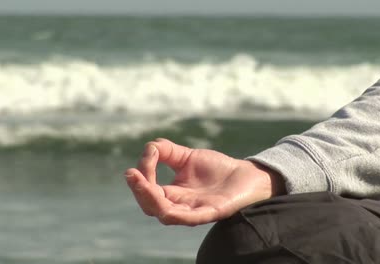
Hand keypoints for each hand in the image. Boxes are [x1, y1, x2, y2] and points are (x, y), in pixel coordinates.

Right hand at [125, 138, 284, 225]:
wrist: (248, 174)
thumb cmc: (218, 168)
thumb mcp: (187, 156)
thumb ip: (165, 151)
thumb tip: (148, 150)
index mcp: (172, 194)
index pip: (148, 193)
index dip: (141, 178)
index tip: (147, 157)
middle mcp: (180, 206)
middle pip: (151, 206)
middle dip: (139, 190)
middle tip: (132, 174)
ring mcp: (194, 211)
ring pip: (165, 214)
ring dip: (150, 199)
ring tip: (141, 183)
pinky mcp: (211, 213)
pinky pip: (189, 218)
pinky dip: (175, 212)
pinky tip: (165, 200)